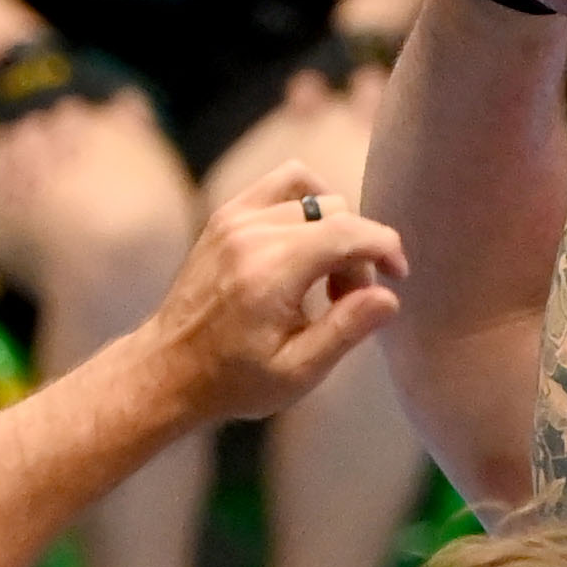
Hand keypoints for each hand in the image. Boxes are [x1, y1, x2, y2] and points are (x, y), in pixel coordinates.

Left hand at [138, 177, 408, 423]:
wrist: (169, 369)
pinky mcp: (226, 217)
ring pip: (313, 195)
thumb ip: (346, 330)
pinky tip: (305, 248)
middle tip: (345, 301)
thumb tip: (388, 297)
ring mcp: (234, 219)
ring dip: (333, 229)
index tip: (397, 276)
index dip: (385, 248)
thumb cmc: (234, 380)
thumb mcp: (297, 371)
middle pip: (335, 213)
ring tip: (325, 275)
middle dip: (357, 252)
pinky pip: (283, 186)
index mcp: (270, 271)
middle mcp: (251, 234)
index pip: (348, 231)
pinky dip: (306, 207)